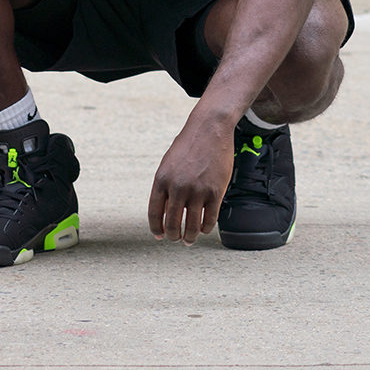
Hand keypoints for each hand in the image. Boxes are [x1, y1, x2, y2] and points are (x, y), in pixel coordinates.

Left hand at [147, 118, 234, 244]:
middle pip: (172, 223)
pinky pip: (210, 219)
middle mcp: (177, 187)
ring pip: (191, 225)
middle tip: (176, 239)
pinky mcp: (215, 192)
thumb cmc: (188, 146)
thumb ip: (165, 187)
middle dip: (173, 236)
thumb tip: (166, 212)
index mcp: (161, 180)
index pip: (154, 213)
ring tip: (189, 240)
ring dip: (189, 237)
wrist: (209, 129)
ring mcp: (197, 191)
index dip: (156, 229)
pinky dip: (205, 228)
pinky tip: (203, 229)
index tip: (160, 236)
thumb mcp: (168, 164)